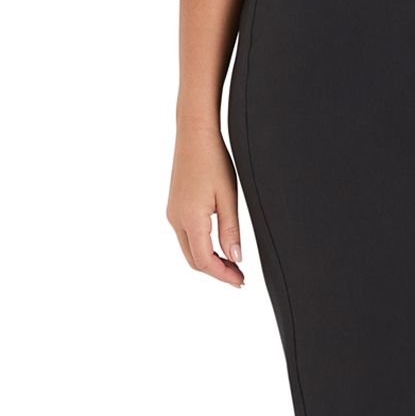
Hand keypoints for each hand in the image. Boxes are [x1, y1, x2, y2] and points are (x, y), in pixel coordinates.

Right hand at [167, 120, 244, 287]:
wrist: (194, 134)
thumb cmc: (214, 160)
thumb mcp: (228, 197)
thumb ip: (231, 230)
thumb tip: (235, 258)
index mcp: (190, 219)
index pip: (204, 261)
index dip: (223, 275)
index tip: (241, 281)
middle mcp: (176, 219)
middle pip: (194, 260)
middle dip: (216, 272)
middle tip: (239, 277)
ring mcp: (173, 213)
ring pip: (189, 250)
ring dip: (208, 261)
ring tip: (233, 264)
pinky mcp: (175, 207)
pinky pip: (186, 236)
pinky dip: (202, 247)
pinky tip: (218, 246)